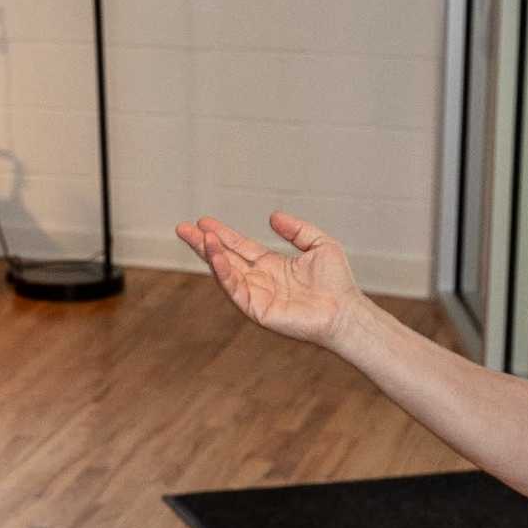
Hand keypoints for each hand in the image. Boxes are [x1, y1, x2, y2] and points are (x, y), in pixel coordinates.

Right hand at [178, 212, 361, 347]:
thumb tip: (272, 217)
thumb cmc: (338, 283)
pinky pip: (235, 290)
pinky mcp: (257, 310)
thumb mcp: (320, 244)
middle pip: (225, 258)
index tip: (203, 221)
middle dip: (204, 243)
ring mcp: (257, 296)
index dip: (222, 234)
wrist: (345, 311)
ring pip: (226, 273)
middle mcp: (260, 280)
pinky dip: (223, 273)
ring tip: (199, 237)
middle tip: (182, 228)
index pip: (240, 247)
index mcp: (272, 265)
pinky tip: (216, 256)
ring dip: (211, 255)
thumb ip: (297, 230)